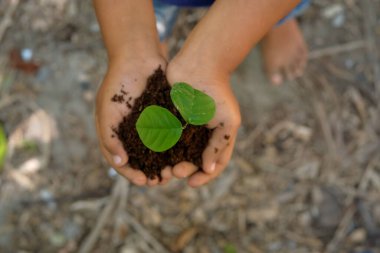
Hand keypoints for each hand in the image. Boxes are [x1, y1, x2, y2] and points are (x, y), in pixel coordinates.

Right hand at [95, 56, 172, 185]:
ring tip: (173, 173)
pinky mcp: (163, 117)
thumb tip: (120, 163)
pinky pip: (169, 136)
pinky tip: (182, 155)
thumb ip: (109, 137)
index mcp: (115, 134)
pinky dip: (174, 148)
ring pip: (156, 152)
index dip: (131, 173)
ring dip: (163, 164)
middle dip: (150, 173)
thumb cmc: (118, 84)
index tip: (143, 181)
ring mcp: (148, 126)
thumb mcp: (107, 111)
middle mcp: (131, 133)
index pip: (120, 161)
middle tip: (161, 181)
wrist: (138, 57)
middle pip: (140, 160)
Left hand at [166, 58, 240, 186]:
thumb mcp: (227, 122)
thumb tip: (207, 169)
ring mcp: (183, 126)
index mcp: (217, 136)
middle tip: (175, 172)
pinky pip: (162, 137)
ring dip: (169, 164)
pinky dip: (158, 148)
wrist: (199, 64)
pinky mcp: (167, 117)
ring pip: (175, 152)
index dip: (204, 176)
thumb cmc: (217, 93)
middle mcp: (200, 134)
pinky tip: (151, 156)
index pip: (213, 163)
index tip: (192, 183)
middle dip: (184, 169)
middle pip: (192, 160)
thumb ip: (219, 145)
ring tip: (162, 170)